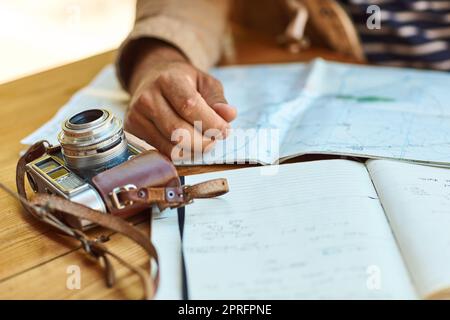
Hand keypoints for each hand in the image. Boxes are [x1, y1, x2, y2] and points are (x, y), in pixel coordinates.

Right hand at [124, 40, 236, 158]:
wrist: (152, 78)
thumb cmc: (183, 82)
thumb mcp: (205, 83)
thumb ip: (218, 99)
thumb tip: (229, 115)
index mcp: (168, 79)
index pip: (190, 106)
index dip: (210, 123)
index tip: (225, 130)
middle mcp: (148, 97)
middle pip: (178, 131)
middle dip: (202, 142)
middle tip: (214, 141)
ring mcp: (136, 114)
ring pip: (169, 145)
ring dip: (192, 150)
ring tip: (203, 143)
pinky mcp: (132, 129)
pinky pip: (160, 151)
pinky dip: (179, 154)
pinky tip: (188, 147)